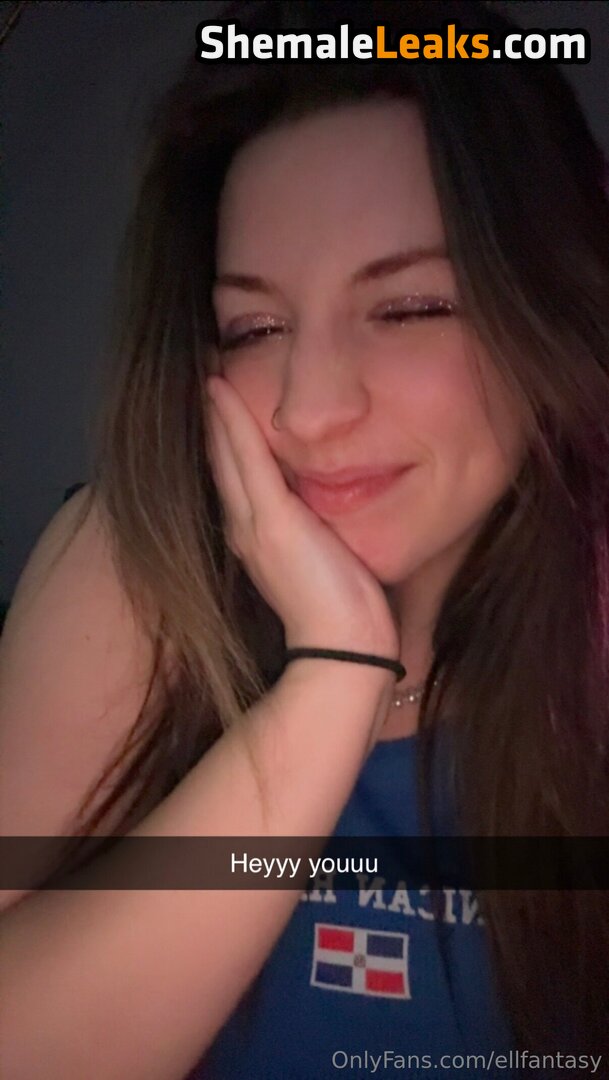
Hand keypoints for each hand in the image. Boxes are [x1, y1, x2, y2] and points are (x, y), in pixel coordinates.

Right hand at [204, 376, 399, 658]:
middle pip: (221, 465)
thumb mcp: (328, 563)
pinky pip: (246, 458)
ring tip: (206, 377)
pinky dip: (230, 422)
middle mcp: (245, 530)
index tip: (220, 409)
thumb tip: (329, 519)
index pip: (237, 483)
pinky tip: (218, 389)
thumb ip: (319, 537)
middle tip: (205, 381)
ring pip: (226, 455)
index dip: (226, 445)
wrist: (345, 649)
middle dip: (213, 424)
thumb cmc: (345, 615)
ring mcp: (254, 524)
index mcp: (258, 541)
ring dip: (215, 414)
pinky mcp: (272, 520)